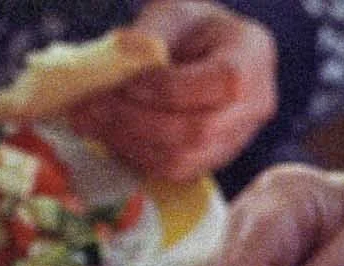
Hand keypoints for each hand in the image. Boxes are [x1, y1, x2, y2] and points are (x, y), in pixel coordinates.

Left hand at [62, 0, 275, 183]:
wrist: (202, 52)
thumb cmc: (190, 28)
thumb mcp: (173, 14)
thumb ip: (149, 34)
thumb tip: (120, 52)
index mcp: (253, 57)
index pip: (222, 83)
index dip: (168, 89)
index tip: (123, 83)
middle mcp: (255, 106)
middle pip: (198, 130)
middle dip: (136, 121)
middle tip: (89, 108)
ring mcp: (235, 141)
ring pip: (182, 159)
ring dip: (127, 142)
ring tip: (88, 121)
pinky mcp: (209, 162)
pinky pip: (172, 171)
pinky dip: (133, 155)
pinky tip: (106, 135)